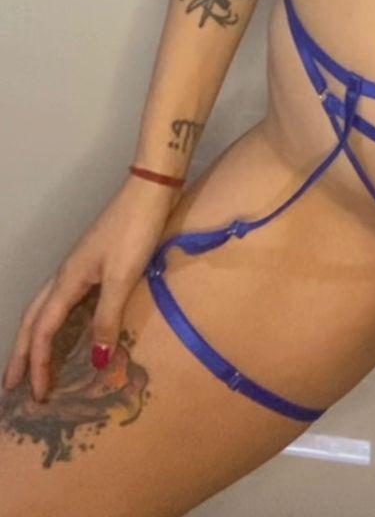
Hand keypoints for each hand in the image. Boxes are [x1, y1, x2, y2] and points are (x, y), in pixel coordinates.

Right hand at [1, 174, 180, 402]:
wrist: (150, 190)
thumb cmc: (135, 231)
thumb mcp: (122, 277)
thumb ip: (107, 318)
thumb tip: (95, 362)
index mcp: (68, 280)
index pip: (42, 331)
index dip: (37, 364)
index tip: (36, 396)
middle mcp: (66, 274)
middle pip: (33, 319)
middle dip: (20, 352)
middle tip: (11, 384)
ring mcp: (79, 266)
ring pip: (45, 307)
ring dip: (35, 337)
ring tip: (32, 362)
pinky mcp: (94, 262)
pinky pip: (66, 300)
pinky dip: (59, 322)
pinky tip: (72, 330)